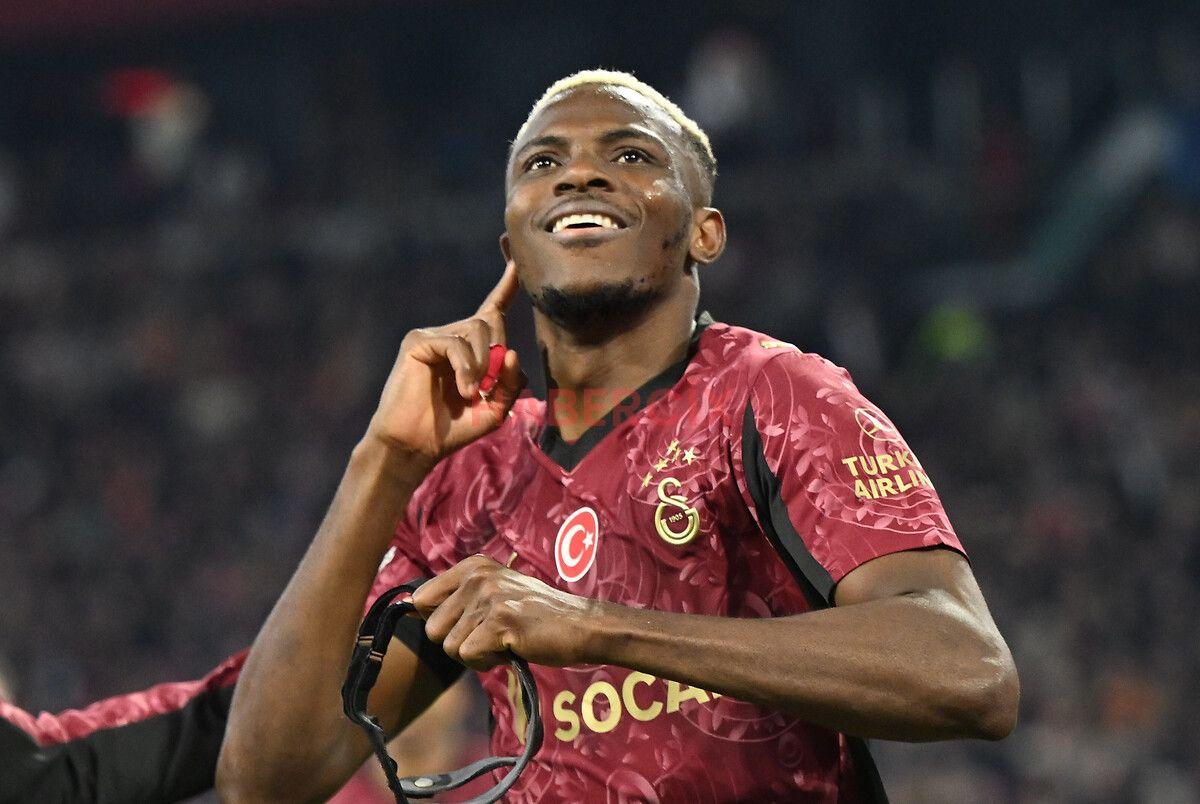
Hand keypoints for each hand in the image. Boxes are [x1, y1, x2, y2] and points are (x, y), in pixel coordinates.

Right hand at [366, 262, 524, 464]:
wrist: (416, 445)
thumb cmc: (452, 428)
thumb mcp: (495, 409)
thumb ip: (511, 383)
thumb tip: (512, 352)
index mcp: (472, 348)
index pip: (493, 309)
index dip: (507, 285)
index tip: (517, 259)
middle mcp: (453, 336)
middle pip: (492, 321)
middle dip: (499, 353)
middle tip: (488, 386)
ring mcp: (434, 336)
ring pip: (477, 331)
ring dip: (483, 365)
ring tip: (473, 392)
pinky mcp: (418, 341)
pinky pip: (455, 343)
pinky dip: (466, 367)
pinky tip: (464, 389)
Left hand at [412, 555, 597, 670]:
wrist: (580, 625)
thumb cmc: (536, 616)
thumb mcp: (495, 593)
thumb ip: (459, 598)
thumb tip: (411, 608)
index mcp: (473, 567)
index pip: (420, 598)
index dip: (438, 622)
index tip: (466, 626)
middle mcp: (477, 577)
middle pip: (433, 629)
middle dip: (457, 643)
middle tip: (489, 637)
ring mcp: (489, 598)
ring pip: (450, 647)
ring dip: (476, 655)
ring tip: (503, 642)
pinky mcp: (500, 621)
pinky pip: (469, 655)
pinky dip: (488, 662)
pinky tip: (510, 649)